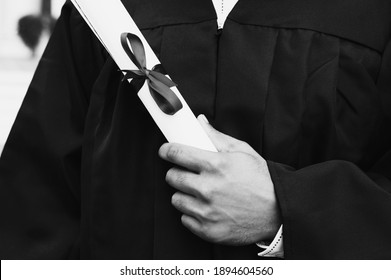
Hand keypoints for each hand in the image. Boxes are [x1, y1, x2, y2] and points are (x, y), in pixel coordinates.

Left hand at [158, 115, 280, 245]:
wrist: (278, 211)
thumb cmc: (261, 180)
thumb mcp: (242, 151)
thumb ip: (216, 136)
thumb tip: (199, 122)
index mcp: (216, 165)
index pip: (176, 153)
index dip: (167, 150)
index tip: (165, 151)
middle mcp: (208, 189)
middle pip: (172, 177)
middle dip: (177, 172)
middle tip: (188, 173)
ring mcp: (207, 211)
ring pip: (176, 199)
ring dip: (184, 194)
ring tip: (200, 193)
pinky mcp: (208, 230)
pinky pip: (185, 219)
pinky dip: (192, 214)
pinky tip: (206, 208)